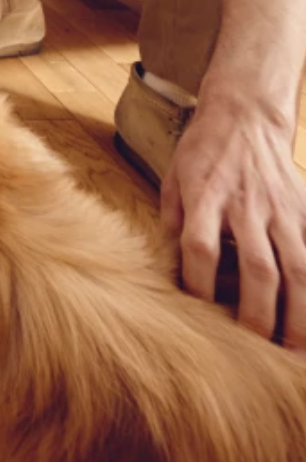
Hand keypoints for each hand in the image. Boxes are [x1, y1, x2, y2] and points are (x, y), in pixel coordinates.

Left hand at [162, 94, 305, 347]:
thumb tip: (168, 271)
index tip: (200, 314)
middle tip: (256, 349)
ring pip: (298, 265)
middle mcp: (246, 203)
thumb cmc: (203, 150)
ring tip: (293, 349)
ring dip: (298, 312)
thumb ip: (172, 223)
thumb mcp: (173, 178)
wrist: (245, 113)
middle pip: (257, 266)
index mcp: (205, 195)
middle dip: (259, 313)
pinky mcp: (304, 207)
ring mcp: (281, 206)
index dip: (200, 285)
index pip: (202, 248)